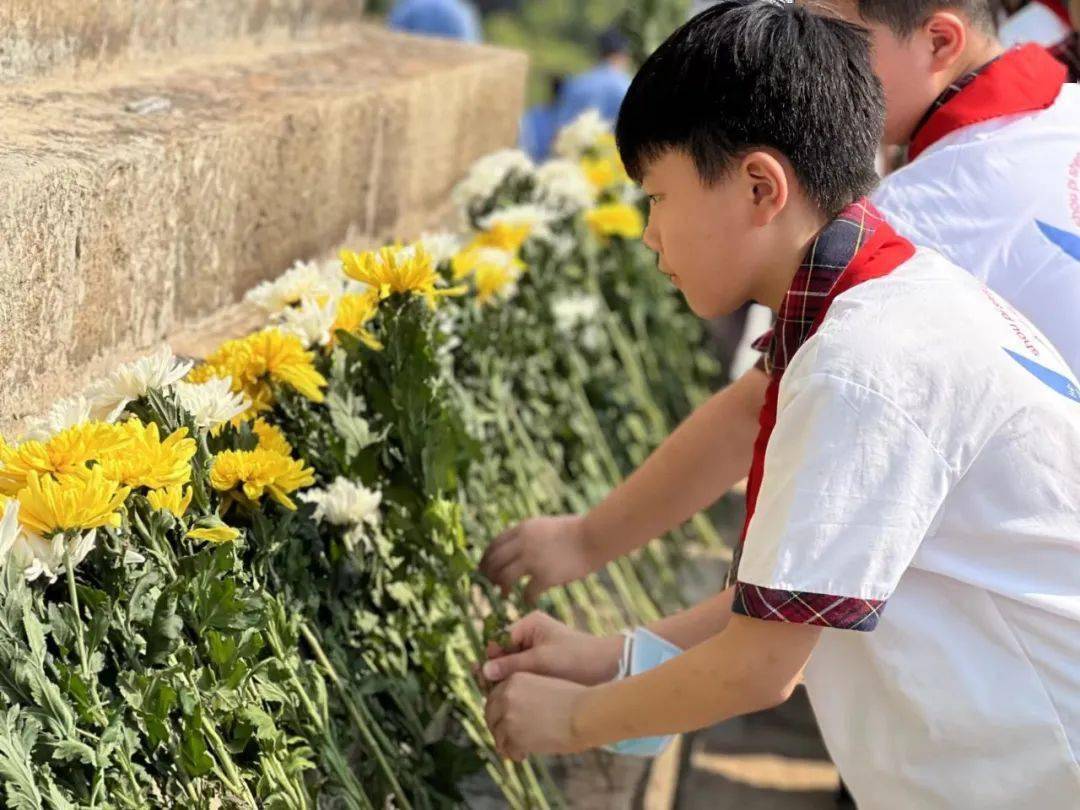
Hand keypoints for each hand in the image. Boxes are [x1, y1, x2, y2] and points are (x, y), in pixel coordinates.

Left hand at [479, 514, 598, 601]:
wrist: (594, 536)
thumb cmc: (575, 530)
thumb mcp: (545, 525)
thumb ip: (528, 535)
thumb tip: (515, 547)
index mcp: (522, 529)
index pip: (494, 544)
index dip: (486, 558)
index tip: (484, 568)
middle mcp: (522, 543)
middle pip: (494, 562)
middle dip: (488, 574)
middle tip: (490, 584)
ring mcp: (532, 560)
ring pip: (503, 578)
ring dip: (501, 588)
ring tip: (504, 594)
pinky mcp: (545, 576)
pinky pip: (527, 592)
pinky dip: (525, 598)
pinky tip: (529, 600)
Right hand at [481, 611, 622, 687]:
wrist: (608, 669)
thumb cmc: (575, 658)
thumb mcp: (540, 660)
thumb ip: (511, 665)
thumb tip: (483, 671)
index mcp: (528, 625)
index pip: (499, 640)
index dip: (490, 659)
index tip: (483, 678)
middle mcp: (530, 636)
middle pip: (503, 654)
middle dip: (496, 672)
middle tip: (488, 692)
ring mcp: (536, 652)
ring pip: (512, 667)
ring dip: (506, 682)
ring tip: (499, 699)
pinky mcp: (542, 668)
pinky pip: (522, 675)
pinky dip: (517, 686)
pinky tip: (513, 700)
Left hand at [485, 673, 588, 760]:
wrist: (583, 714)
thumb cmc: (573, 698)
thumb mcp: (544, 684)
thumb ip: (525, 692)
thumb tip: (518, 709)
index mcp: (514, 680)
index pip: (495, 696)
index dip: (499, 710)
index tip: (505, 718)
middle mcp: (506, 697)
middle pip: (490, 715)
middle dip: (498, 727)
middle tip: (508, 736)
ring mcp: (508, 718)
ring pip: (497, 734)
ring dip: (506, 742)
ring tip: (519, 748)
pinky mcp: (514, 738)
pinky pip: (507, 749)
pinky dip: (514, 754)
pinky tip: (524, 755)